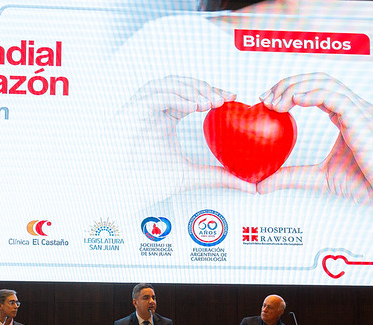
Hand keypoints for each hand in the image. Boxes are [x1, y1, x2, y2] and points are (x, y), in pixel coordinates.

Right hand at [117, 75, 256, 193]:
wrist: (123, 192)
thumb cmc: (148, 183)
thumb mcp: (191, 177)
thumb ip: (218, 177)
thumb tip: (249, 186)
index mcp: (164, 117)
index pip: (190, 94)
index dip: (211, 91)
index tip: (231, 97)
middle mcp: (151, 109)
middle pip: (179, 83)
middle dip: (203, 87)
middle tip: (224, 98)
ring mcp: (139, 109)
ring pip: (165, 84)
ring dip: (190, 89)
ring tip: (210, 102)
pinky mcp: (130, 113)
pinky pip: (154, 97)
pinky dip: (175, 98)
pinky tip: (193, 107)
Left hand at [257, 73, 372, 205]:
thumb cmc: (364, 183)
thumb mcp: (317, 178)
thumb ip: (291, 177)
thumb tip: (262, 185)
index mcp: (346, 115)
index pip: (316, 89)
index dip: (290, 89)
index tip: (267, 101)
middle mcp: (353, 107)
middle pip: (317, 80)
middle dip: (287, 84)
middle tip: (265, 98)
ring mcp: (358, 110)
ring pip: (324, 83)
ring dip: (294, 88)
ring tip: (275, 103)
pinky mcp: (360, 118)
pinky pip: (335, 97)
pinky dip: (311, 95)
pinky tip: (294, 101)